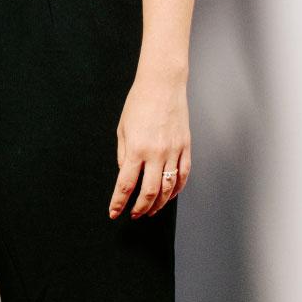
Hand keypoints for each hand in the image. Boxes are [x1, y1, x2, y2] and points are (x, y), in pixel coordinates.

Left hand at [108, 67, 190, 219]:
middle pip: (149, 192)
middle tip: (134, 215)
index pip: (126, 184)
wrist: (162, 86)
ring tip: (151, 210)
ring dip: (159, 204)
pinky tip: (169, 196)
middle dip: (140, 208)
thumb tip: (125, 174)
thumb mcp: (122, 128)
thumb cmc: (138, 104)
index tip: (114, 213)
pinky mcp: (186, 148)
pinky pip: (183, 176)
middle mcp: (156, 154)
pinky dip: (177, 190)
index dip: (119, 202)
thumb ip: (123, 154)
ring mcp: (174, 152)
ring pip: (169, 189)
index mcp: (136, 149)